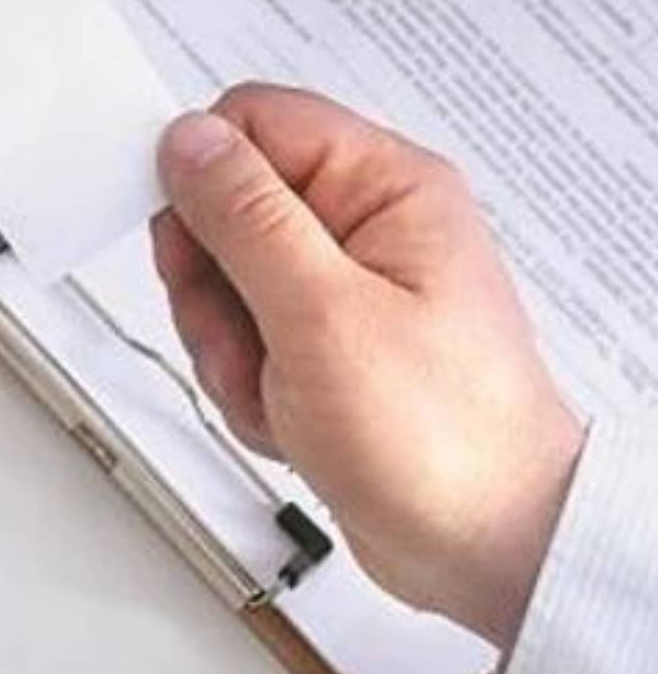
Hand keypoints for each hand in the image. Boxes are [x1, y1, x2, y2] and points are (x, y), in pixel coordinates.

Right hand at [152, 86, 583, 648]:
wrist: (487, 551)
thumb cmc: (444, 439)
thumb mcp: (323, 314)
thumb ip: (246, 216)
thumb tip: (190, 140)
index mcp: (384, 185)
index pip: (255, 121)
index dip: (203, 171)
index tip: (186, 237)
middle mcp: (363, 224)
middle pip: (226, 206)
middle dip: (213, 285)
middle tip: (245, 334)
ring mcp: (340, 284)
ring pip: (222, 279)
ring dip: (228, 345)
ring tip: (279, 388)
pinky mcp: (322, 337)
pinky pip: (241, 334)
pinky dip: (247, 382)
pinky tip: (290, 416)